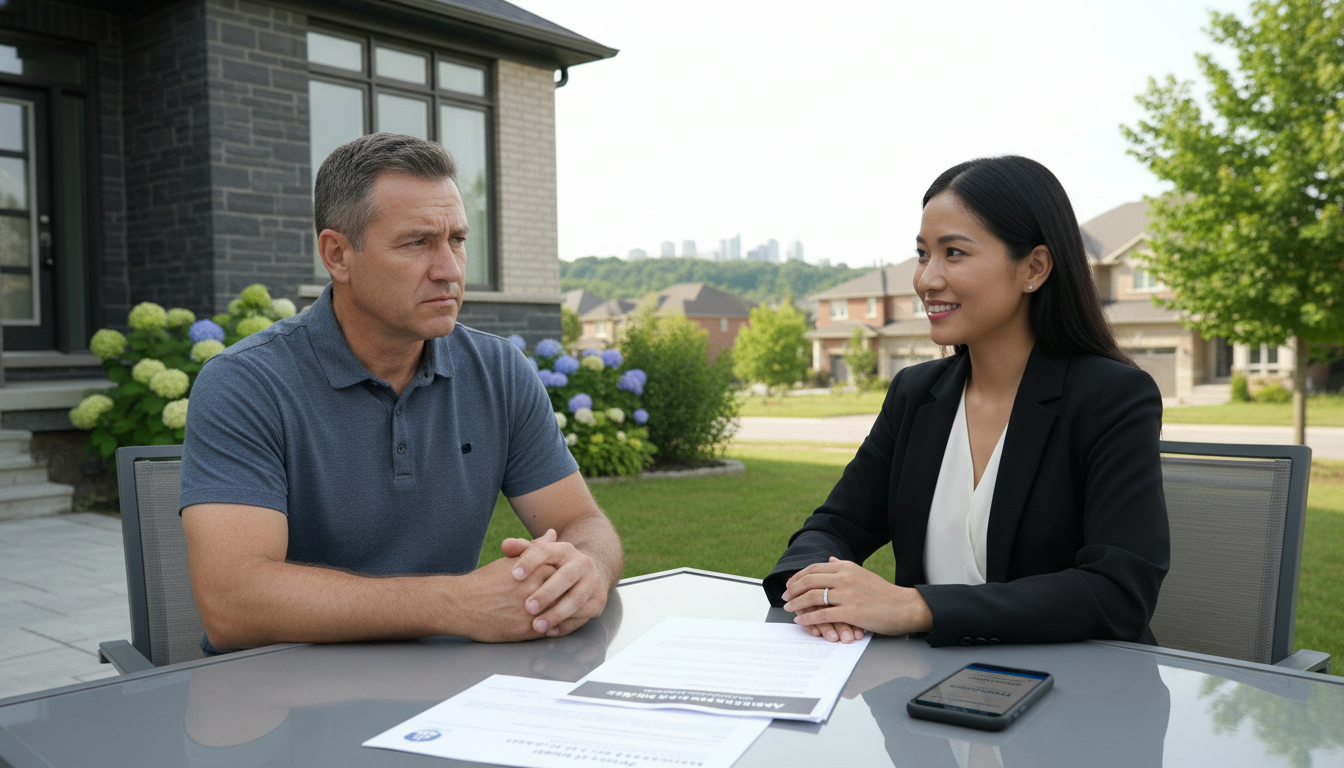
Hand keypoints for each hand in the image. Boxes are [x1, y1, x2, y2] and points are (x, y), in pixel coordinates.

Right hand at [452, 555, 557, 641]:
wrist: (460, 605)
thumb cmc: (485, 581)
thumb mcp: (510, 560)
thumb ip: (535, 548)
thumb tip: (552, 534)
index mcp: (534, 569)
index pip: (563, 572)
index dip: (564, 576)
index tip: (564, 579)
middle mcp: (534, 589)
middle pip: (564, 592)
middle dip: (566, 595)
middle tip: (567, 596)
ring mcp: (531, 611)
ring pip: (560, 613)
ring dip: (563, 613)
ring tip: (562, 611)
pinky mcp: (525, 631)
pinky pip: (549, 630)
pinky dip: (553, 627)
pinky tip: (551, 623)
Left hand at [501, 529, 608, 637]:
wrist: (586, 572)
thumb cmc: (553, 566)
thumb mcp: (539, 555)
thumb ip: (520, 550)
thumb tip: (506, 545)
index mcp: (564, 549)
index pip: (547, 551)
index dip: (530, 562)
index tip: (514, 576)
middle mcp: (582, 563)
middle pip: (566, 577)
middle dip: (547, 593)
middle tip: (528, 607)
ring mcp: (592, 582)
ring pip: (577, 599)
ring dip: (557, 614)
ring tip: (537, 626)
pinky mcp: (598, 600)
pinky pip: (584, 615)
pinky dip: (566, 625)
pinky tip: (550, 632)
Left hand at [781, 557, 932, 639]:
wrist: (905, 607)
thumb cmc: (884, 593)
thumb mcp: (862, 574)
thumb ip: (843, 566)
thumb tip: (829, 560)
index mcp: (847, 568)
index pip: (814, 569)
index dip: (798, 576)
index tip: (790, 584)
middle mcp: (845, 578)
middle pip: (809, 580)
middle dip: (793, 588)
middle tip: (785, 596)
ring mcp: (847, 595)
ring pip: (813, 596)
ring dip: (797, 603)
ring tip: (789, 608)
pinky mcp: (851, 612)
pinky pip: (822, 614)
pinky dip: (808, 617)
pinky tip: (801, 620)